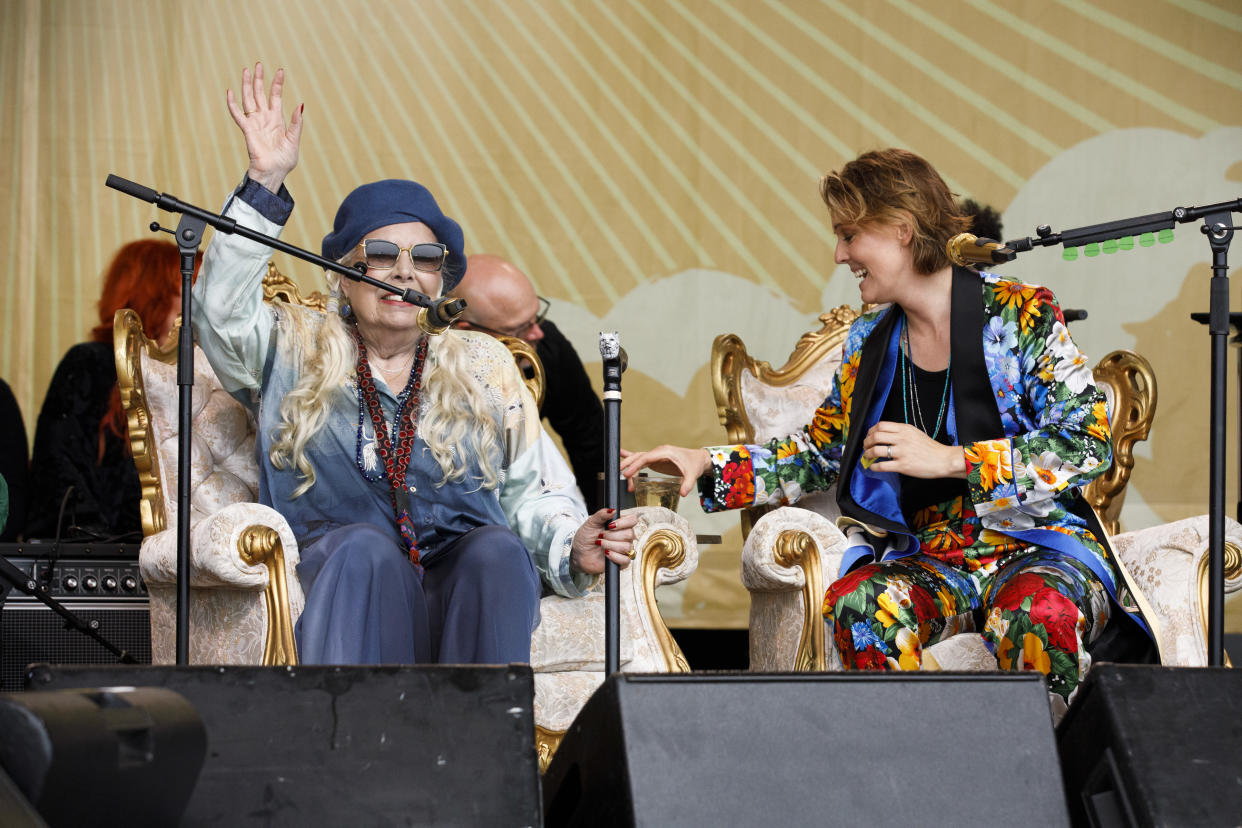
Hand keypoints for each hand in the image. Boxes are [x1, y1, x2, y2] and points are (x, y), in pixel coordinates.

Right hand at [225, 62, 302, 193]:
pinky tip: (230, 91)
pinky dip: (232, 104)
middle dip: (259, 79)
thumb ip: (296, 123)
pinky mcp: (247, 130)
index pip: (275, 97)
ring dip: (247, 85)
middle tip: (257, 64)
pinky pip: (238, 115)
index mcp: (277, 120)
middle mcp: (265, 118)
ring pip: (249, 99)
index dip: (277, 84)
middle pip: (260, 94)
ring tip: (246, 70)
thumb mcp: (294, 140)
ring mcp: (255, 123)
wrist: (274, 172)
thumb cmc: (285, 160)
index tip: (280, 71)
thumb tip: (300, 105)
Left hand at [571, 508, 639, 573]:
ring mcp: (624, 549)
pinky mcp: (622, 562)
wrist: (579, 553)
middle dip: (612, 535)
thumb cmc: (585, 537)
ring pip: (627, 547)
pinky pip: (626, 560)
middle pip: (630, 534)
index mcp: (620, 524)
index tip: (610, 525)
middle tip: (600, 536)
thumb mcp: (591, 523)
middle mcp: (625, 536)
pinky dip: (614, 556)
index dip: (623, 523)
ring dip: (610, 545)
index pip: (633, 520)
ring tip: (600, 544)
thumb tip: (612, 510)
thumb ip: (601, 515)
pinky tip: (606, 553)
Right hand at [618, 445, 709, 497]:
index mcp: (665, 452)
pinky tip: (621, 455)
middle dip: (628, 465)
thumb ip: (687, 484)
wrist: (698, 459)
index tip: (627, 474)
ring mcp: (656, 455)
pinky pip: (641, 458)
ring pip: (638, 458)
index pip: (646, 458)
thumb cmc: (694, 464)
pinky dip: (632, 458)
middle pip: (639, 457)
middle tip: (621, 476)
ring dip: (629, 464)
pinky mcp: (656, 460)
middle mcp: (658, 452)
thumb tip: (682, 493)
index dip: (635, 465)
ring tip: (619, 472)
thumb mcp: (693, 474)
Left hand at [862, 421, 966, 478]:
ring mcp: (902, 452)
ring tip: (867, 456)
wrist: (944, 460)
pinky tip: (873, 467)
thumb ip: (900, 432)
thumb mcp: (915, 433)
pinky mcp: (903, 465)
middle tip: (866, 447)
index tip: (869, 436)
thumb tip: (883, 434)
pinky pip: (882, 465)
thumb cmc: (930, 448)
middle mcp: (902, 439)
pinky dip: (874, 466)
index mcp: (905, 429)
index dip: (871, 431)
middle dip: (866, 442)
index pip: (881, 425)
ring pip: (876, 450)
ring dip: (868, 454)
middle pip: (875, 436)